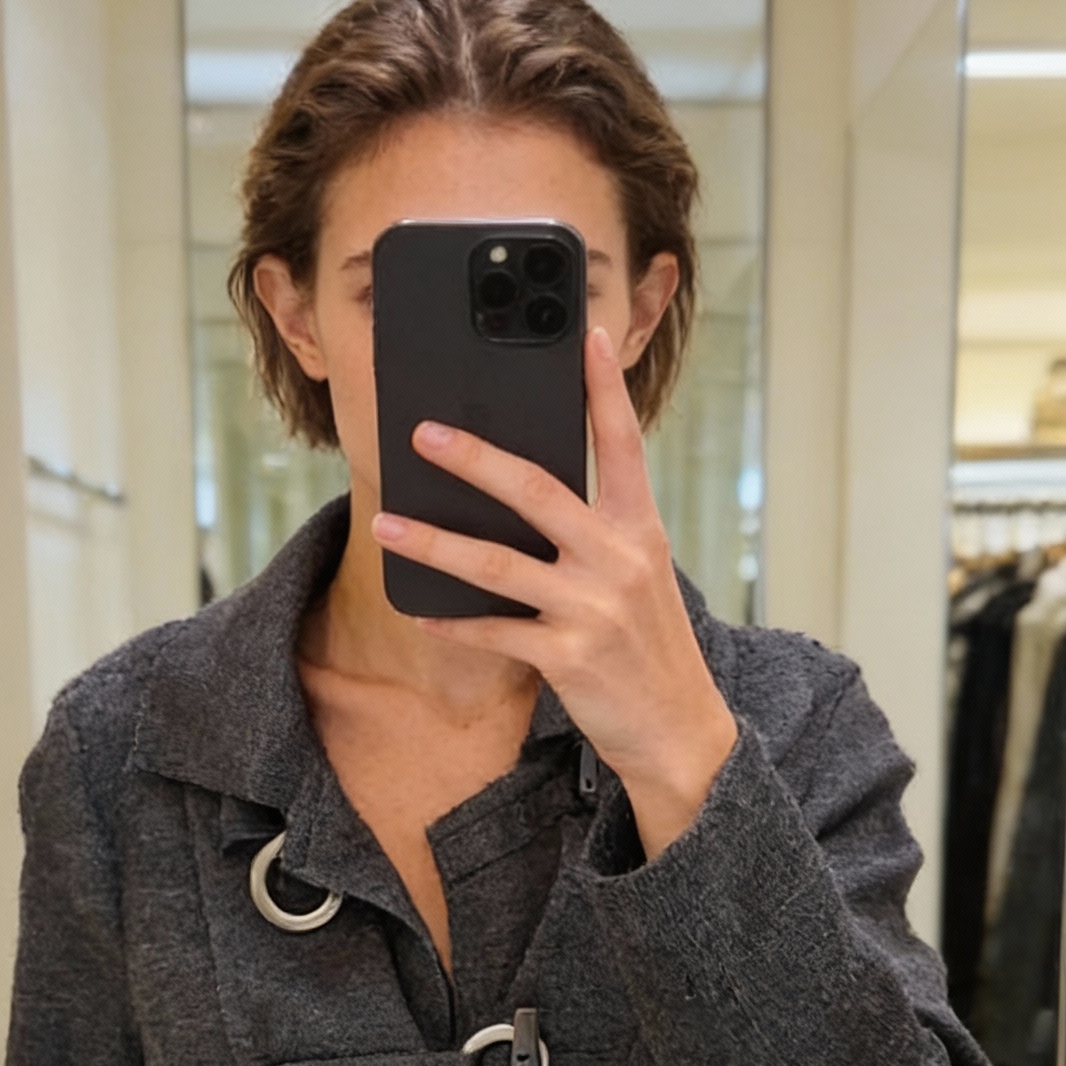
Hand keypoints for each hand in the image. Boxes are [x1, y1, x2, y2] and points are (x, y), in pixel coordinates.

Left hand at [371, 326, 737, 857]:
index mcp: (641, 529)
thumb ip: (597, 532)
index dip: (604, 388)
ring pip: (496, 564)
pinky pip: (494, 631)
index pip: (624, 443)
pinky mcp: (567, 657)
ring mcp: (592, 609)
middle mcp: (619, 560)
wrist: (679, 730)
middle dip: (473, 458)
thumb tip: (522, 496)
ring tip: (387, 524)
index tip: (583, 335)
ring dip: (434, 543)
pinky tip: (420, 611)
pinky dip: (453, 621)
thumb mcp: (640, 576)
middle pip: (536, 491)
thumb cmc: (648, 646)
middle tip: (423, 433)